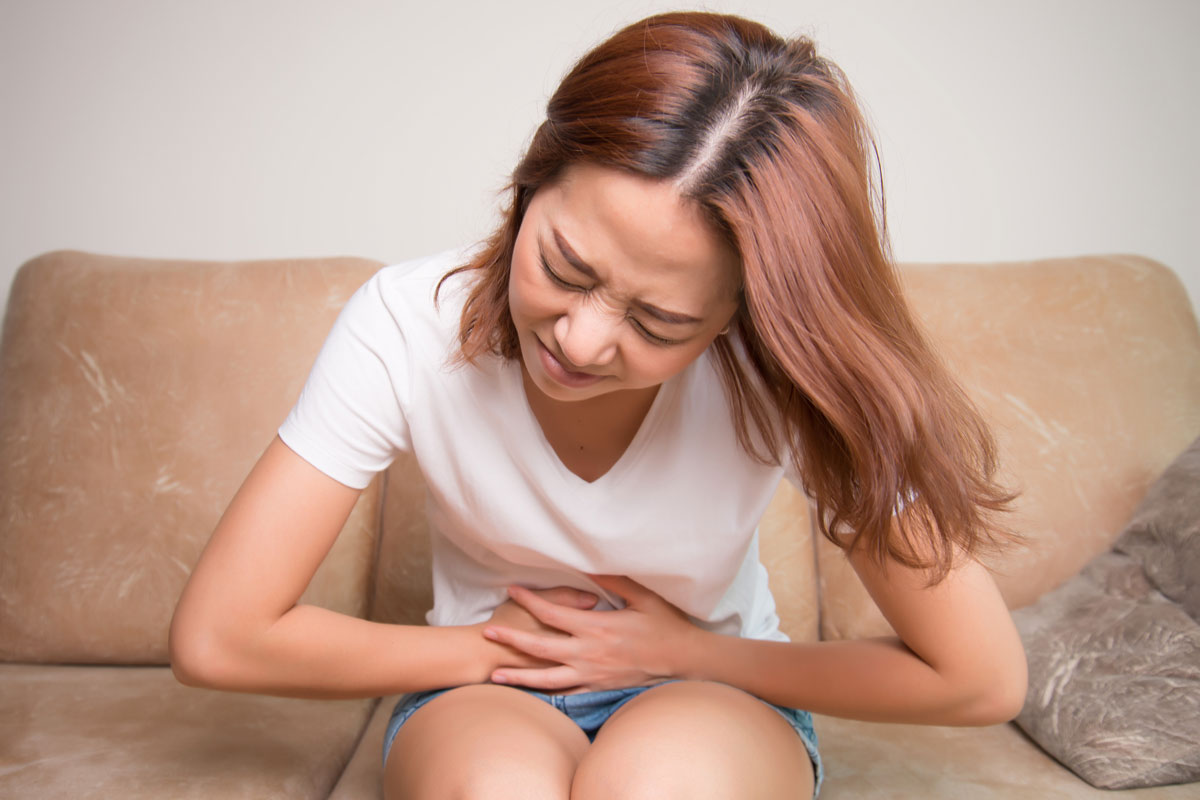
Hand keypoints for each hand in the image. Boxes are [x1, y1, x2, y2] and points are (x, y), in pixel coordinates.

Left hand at [482, 574, 700, 691]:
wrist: (684, 662)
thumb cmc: (666, 626)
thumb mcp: (643, 596)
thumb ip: (614, 580)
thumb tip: (588, 564)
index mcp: (597, 627)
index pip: (553, 613)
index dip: (530, 601)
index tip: (512, 591)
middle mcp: (589, 654)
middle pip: (540, 647)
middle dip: (511, 640)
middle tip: (488, 633)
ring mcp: (592, 675)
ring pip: (547, 678)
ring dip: (519, 676)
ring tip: (495, 675)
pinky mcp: (598, 689)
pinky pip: (566, 694)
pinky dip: (545, 694)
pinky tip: (529, 694)